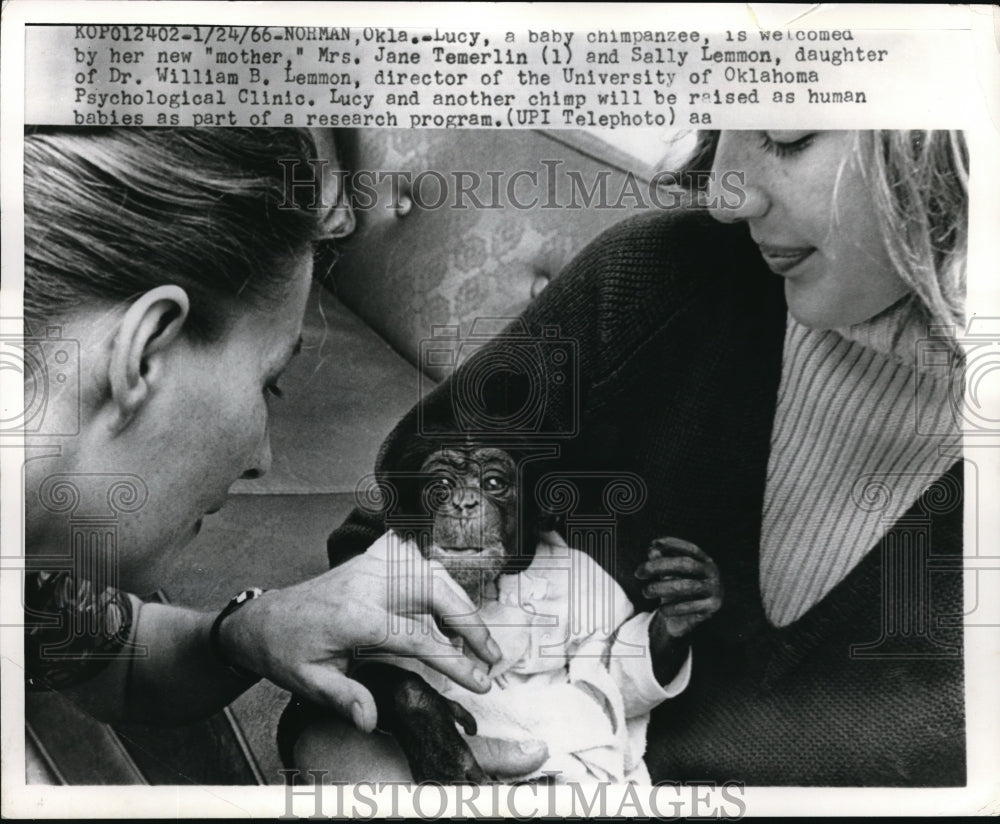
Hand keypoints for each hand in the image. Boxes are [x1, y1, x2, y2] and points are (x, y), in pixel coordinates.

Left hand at [220, 540, 501, 732]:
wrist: (265, 618)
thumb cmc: (287, 650)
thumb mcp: (308, 681)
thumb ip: (343, 698)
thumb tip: (370, 721)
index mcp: (356, 616)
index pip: (418, 638)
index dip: (454, 661)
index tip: (480, 681)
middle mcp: (369, 583)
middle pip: (436, 592)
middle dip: (471, 624)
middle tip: (492, 657)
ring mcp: (374, 568)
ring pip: (434, 574)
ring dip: (461, 603)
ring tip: (477, 640)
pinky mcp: (376, 563)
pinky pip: (421, 567)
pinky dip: (443, 587)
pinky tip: (451, 613)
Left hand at [635, 537, 722, 639]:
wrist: (694, 615)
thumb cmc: (680, 586)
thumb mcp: (670, 572)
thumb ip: (662, 560)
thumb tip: (652, 550)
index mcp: (705, 560)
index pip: (689, 548)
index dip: (672, 544)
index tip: (653, 544)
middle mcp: (712, 572)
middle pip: (685, 564)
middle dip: (659, 566)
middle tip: (638, 572)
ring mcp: (714, 588)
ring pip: (685, 586)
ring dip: (661, 588)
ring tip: (645, 592)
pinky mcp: (712, 606)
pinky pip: (690, 606)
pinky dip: (672, 607)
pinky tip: (660, 610)